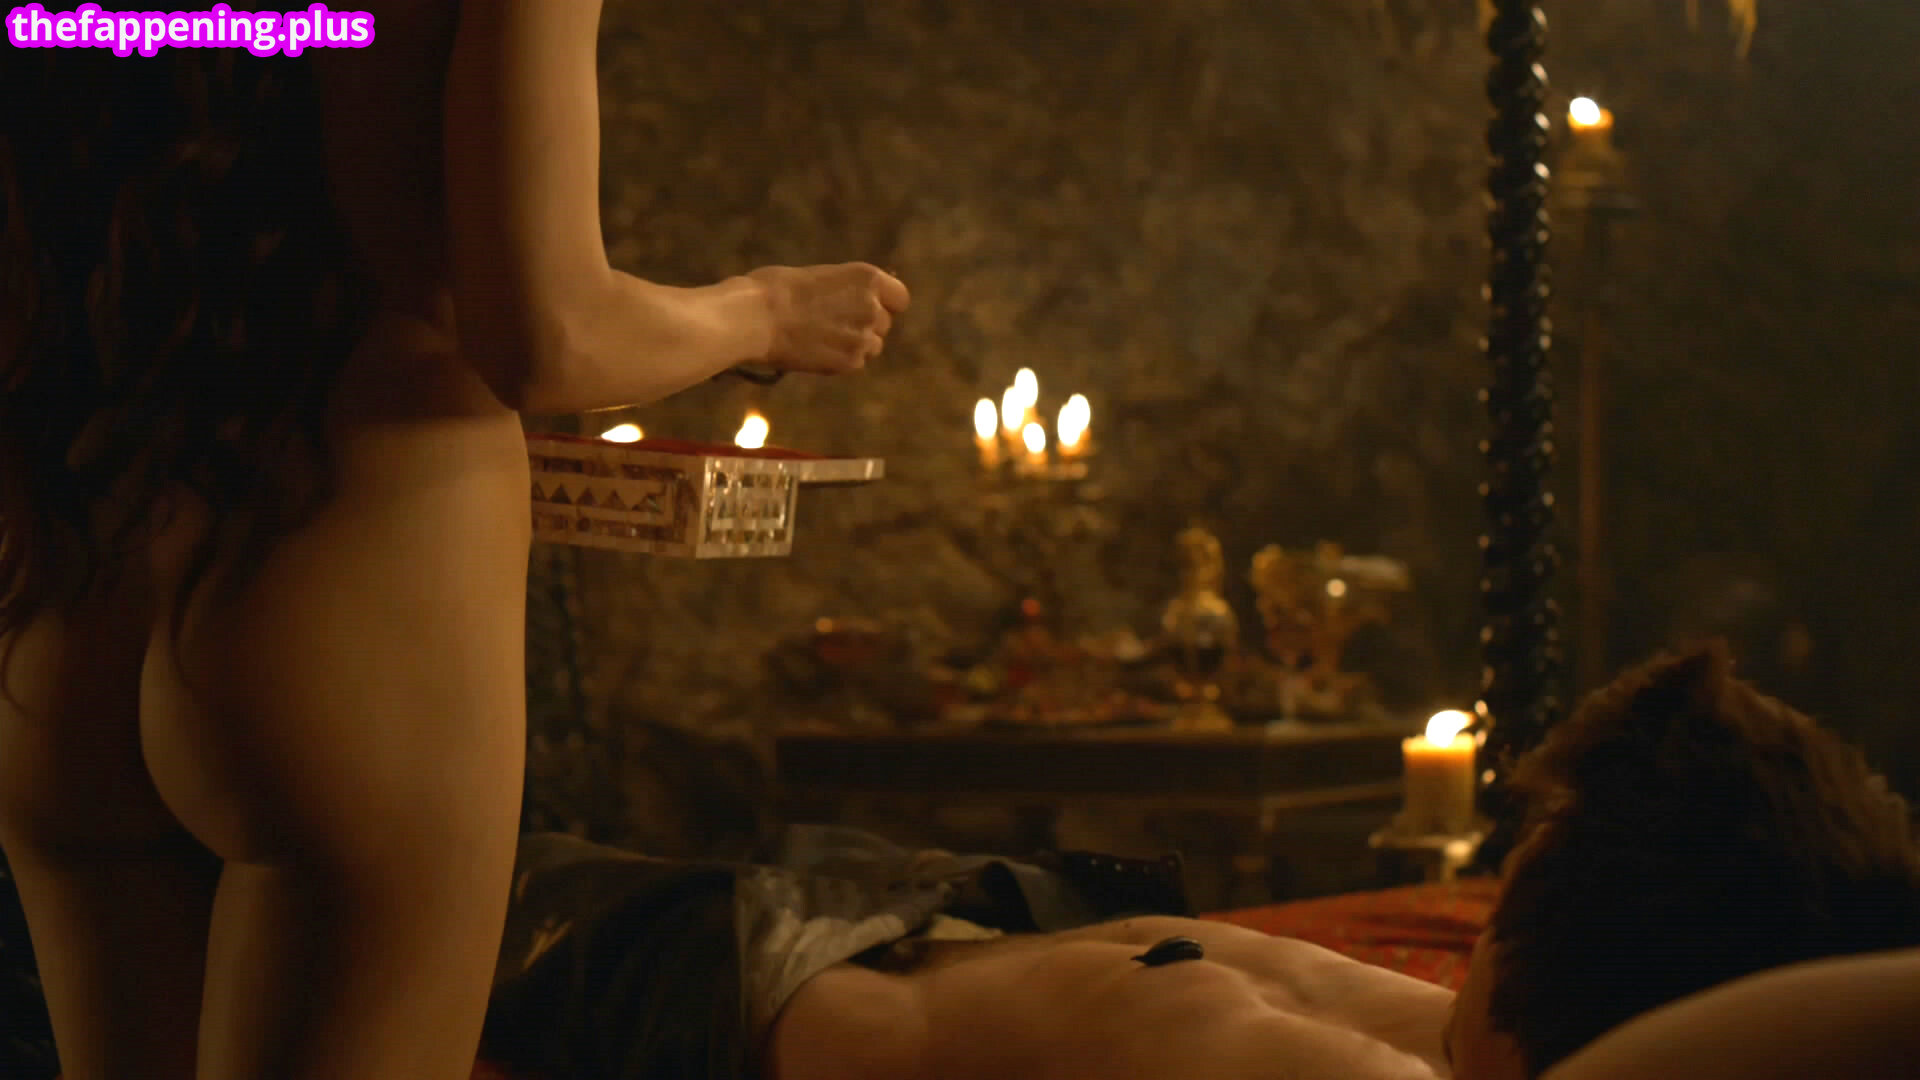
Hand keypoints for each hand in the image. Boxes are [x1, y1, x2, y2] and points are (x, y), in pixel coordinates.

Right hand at [746, 262, 909, 373]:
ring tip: (821, 338)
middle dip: (865, 326)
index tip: (869, 308)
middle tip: (834, 325)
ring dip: (854, 345)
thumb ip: (847, 290)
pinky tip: (815, 351)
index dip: (885, 304)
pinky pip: (855, 363)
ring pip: (872, 347)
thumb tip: (858, 300)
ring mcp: (863, 337)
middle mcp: (872, 307)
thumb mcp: (820, 275)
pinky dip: (840, 361)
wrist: (755, 318)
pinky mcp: (851, 362)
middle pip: (885, 324)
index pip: (899, 298)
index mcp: (867, 278)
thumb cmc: (775, 290)